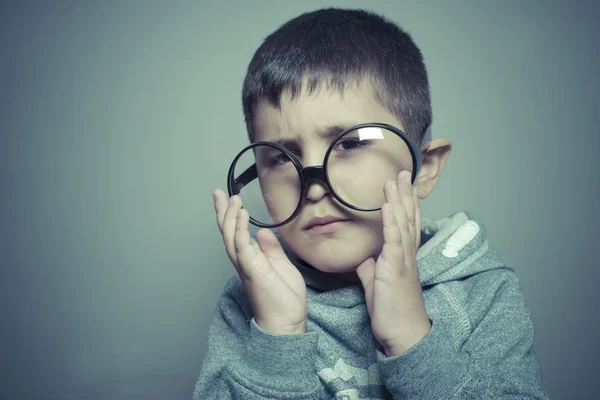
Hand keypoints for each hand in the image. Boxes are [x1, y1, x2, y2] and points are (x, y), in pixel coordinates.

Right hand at [213, 189, 307, 334]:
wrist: (286, 323)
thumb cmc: (284, 299)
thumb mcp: (281, 266)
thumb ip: (271, 249)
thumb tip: (263, 233)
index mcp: (250, 259)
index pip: (237, 233)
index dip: (231, 215)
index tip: (229, 198)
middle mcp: (243, 261)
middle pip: (228, 232)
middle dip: (222, 211)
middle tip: (218, 192)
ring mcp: (246, 265)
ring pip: (231, 236)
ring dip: (231, 216)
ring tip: (233, 198)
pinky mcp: (252, 269)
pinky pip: (242, 246)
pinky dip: (241, 228)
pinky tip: (243, 214)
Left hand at [355, 170, 430, 355]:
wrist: (403, 334)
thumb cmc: (392, 312)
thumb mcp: (377, 286)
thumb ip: (371, 270)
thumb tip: (364, 259)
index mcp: (403, 258)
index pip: (406, 225)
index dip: (406, 204)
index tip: (404, 187)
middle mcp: (407, 255)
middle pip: (408, 218)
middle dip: (405, 194)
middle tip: (404, 172)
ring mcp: (403, 260)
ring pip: (403, 223)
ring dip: (399, 199)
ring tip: (396, 179)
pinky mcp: (395, 268)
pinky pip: (394, 240)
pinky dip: (392, 221)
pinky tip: (389, 205)